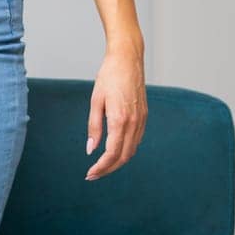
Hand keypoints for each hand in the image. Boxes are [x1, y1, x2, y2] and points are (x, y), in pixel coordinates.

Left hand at [85, 44, 146, 179]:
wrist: (128, 59)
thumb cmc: (109, 77)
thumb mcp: (96, 101)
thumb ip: (94, 127)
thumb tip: (91, 149)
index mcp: (120, 119)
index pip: (112, 153)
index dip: (101, 167)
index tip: (90, 173)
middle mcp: (134, 122)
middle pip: (124, 156)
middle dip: (108, 169)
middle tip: (93, 174)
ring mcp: (142, 120)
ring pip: (132, 150)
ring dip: (117, 162)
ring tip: (102, 166)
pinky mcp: (144, 116)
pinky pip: (137, 140)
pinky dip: (126, 150)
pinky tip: (115, 151)